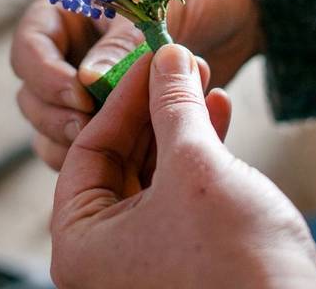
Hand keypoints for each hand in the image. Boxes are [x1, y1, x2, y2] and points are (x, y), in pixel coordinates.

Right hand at [11, 0, 261, 168]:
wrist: (242, 6)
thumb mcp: (156, 9)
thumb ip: (120, 46)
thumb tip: (86, 84)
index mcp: (67, 14)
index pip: (29, 48)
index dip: (45, 75)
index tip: (80, 95)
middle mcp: (70, 54)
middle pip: (33, 96)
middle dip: (57, 116)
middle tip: (91, 129)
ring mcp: (90, 90)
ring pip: (55, 129)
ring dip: (76, 142)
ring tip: (120, 146)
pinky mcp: (115, 119)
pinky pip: (92, 148)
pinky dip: (109, 156)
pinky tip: (145, 156)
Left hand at [51, 45, 315, 288]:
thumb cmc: (235, 257)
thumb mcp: (195, 166)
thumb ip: (173, 106)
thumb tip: (166, 57)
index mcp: (80, 244)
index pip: (88, 149)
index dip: (122, 96)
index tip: (151, 56)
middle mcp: (103, 257)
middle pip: (120, 159)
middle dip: (154, 107)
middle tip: (179, 64)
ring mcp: (143, 260)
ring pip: (152, 173)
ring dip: (180, 125)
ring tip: (204, 81)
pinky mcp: (183, 258)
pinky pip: (177, 194)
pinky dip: (197, 155)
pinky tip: (219, 114)